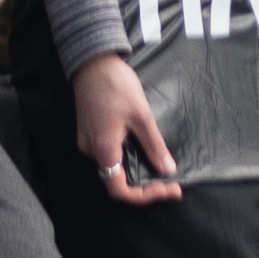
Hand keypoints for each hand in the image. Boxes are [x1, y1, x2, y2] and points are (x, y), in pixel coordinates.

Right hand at [73, 54, 181, 206]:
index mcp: (103, 149)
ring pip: (114, 166)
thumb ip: (154, 146)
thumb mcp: (142, 116)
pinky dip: (128, 157)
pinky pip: (109, 152)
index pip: (119, 190)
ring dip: (137, 169)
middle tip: (170, 180)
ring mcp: (88, 141)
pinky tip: (143, 148)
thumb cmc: (117, 85)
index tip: (168, 188)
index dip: (144, 196)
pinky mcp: (90, 132)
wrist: (93, 61)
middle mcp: (91, 150)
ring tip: (161, 165)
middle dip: (145, 184)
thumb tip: (167, 170)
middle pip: (117, 179)